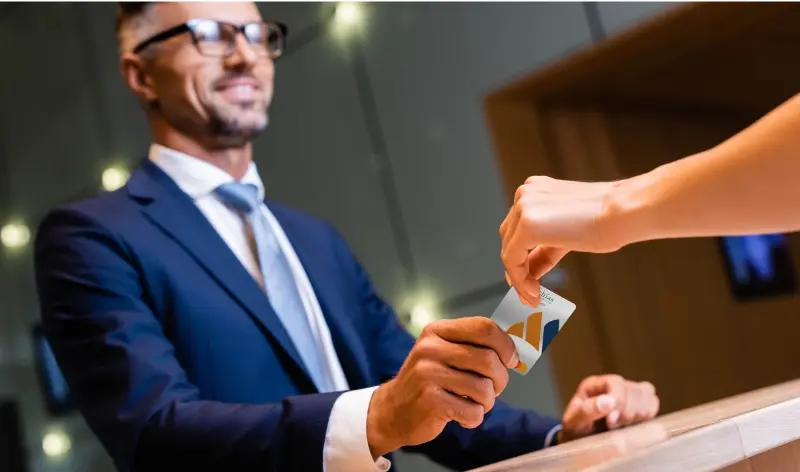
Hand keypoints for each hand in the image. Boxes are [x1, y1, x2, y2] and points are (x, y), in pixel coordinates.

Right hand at [366, 317, 518, 457]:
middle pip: (489, 360)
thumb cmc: (427, 381)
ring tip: (473, 403)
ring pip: (484, 389)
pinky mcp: (430, 401)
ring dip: (487, 402)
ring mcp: (428, 374)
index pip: (484, 327)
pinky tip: (460, 415)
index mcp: (437, 331)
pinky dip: (473, 418)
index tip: (511, 360)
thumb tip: (516, 352)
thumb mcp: (443, 353)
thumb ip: (474, 347)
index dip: (506, 345)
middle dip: (500, 380)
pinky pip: (473, 412)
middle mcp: (430, 348)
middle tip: (493, 389)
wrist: (391, 410)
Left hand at [499, 176, 624, 305]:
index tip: (526, 280)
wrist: (624, 212)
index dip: (520, 257)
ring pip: (509, 250)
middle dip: (517, 267)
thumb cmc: (608, 218)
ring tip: (532, 296)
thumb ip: (546, 247)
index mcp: (534, 189)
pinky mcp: (527, 226)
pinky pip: (512, 259)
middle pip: (509, 238)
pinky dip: (519, 279)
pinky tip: (533, 292)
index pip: (517, 228)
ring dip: (518, 277)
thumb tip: (530, 270)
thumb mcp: (568, 232)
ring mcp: (523, 207)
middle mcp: (524, 194)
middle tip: (528, 291)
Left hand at [557, 375, 659, 443]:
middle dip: (628, 412)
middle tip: (613, 426)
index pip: (616, 383)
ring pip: (647, 394)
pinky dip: (647, 415)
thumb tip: (610, 400)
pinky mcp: (637, 405)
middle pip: (635, 390)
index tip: (610, 421)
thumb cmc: (575, 430)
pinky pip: (652, 403)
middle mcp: (612, 385)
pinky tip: (633, 425)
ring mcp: (626, 393)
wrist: (580, 440)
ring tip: (623, 425)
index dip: (618, 401)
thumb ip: (588, 410)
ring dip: (639, 413)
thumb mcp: (574, 422)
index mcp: (595, 385)